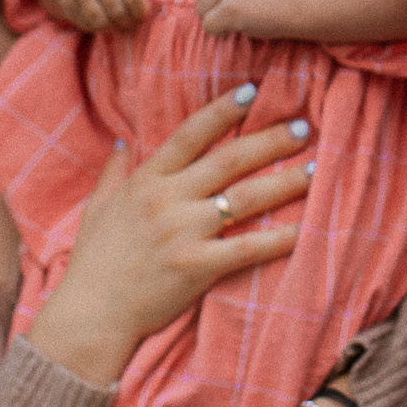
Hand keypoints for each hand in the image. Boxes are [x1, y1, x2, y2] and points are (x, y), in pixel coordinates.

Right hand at [26, 87, 312, 385]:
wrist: (91, 314)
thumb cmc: (93, 263)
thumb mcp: (96, 208)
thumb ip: (113, 172)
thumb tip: (123, 143)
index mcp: (146, 180)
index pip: (191, 134)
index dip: (222, 110)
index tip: (252, 91)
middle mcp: (168, 199)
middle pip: (229, 159)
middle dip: (270, 140)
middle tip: (303, 126)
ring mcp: (185, 232)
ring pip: (247, 198)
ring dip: (285, 181)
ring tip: (315, 168)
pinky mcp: (200, 266)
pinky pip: (249, 247)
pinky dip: (281, 237)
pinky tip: (307, 228)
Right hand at [42, 0, 149, 32]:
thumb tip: (143, 15)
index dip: (140, 10)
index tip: (141, 13)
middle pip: (117, 10)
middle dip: (127, 21)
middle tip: (130, 22)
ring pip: (100, 20)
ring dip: (113, 27)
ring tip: (118, 23)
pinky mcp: (67, 0)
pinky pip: (86, 23)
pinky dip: (98, 27)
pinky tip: (103, 19)